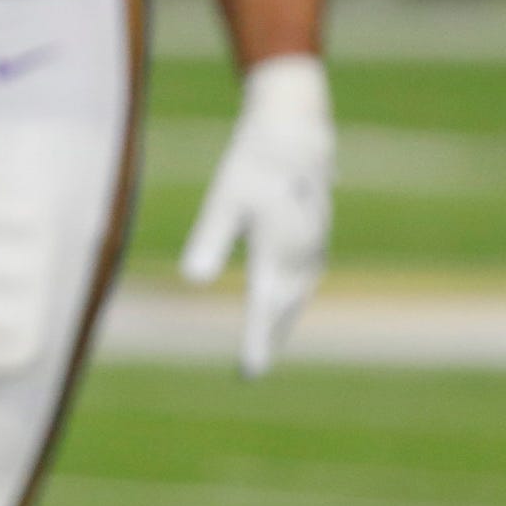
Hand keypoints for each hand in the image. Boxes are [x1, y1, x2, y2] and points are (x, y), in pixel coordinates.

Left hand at [179, 54, 333, 376]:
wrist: (295, 133)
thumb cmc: (252, 165)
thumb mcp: (223, 201)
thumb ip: (209, 241)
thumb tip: (190, 280)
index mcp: (276, 253)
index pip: (265, 310)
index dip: (258, 343)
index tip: (249, 373)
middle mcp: (300, 257)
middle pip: (285, 309)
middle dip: (270, 337)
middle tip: (253, 368)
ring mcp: (313, 247)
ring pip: (299, 293)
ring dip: (284, 318)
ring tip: (268, 341)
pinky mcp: (316, 235)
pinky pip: (306, 277)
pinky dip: (294, 295)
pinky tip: (284, 300)